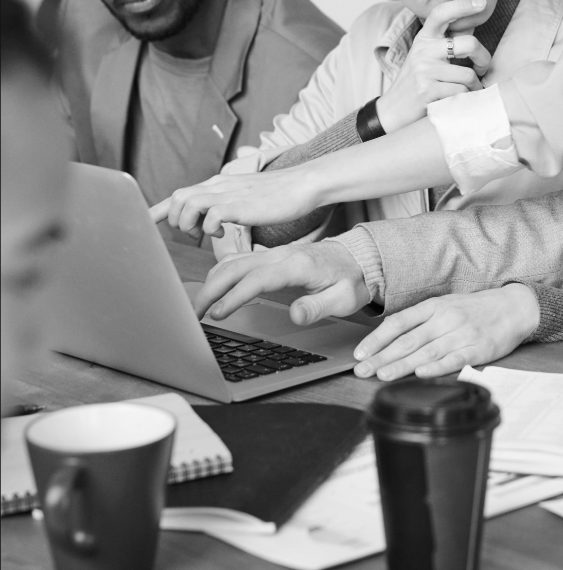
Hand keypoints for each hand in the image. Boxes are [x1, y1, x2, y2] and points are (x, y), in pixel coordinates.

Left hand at [150, 164, 321, 241]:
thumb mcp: (247, 197)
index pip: (180, 194)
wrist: (303, 184)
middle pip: (176, 198)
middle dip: (175, 220)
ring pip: (187, 204)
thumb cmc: (280, 195)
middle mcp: (218, 186)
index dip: (158, 209)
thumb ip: (229, 204)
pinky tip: (225, 233)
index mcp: (218, 185)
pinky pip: (210, 216)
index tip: (145, 221)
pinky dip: (210, 228)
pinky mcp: (240, 205)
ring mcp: (228, 194)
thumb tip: (218, 218)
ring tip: (206, 234)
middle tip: (193, 234)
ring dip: (188, 224)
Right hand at [193, 241, 369, 324]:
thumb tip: (295, 315)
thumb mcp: (344, 298)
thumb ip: (319, 307)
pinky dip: (220, 274)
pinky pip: (238, 260)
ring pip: (232, 262)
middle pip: (234, 267)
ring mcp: (274, 254)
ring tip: (198, 306)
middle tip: (194, 314)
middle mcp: (281, 255)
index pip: (257, 279)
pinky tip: (213, 289)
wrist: (361, 258)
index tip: (218, 314)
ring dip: (211, 282)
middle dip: (210, 290)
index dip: (234, 296)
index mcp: (297, 265)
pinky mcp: (271, 257)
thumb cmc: (352, 280)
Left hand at [353, 285, 538, 379]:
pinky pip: (454, 359)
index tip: (359, 353)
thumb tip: (390, 337)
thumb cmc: (477, 309)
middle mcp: (445, 319)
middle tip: (362, 370)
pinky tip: (421, 374)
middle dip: (381, 357)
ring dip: (402, 365)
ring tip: (382, 376)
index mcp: (434, 306)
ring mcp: (462, 334)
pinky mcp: (479, 349)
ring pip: (426, 352)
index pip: (398, 322)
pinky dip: (436, 368)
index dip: (376, 338)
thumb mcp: (446, 305)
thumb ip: (421, 320)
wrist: (514, 307)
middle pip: (407, 340)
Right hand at [376, 0, 492, 133]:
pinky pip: (461, 93)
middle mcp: (424, 51)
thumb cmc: (415, 85)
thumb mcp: (424, 59)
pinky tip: (460, 102)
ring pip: (469, 75)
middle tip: (482, 69)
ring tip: (469, 92)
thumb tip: (474, 45)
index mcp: (424, 39)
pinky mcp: (428, 90)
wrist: (393, 111)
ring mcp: (425, 71)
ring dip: (475, 87)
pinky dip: (466, 99)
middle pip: (469, 44)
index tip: (481, 4)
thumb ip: (442, 48)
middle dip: (484, 58)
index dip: (463, 5)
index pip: (442, 13)